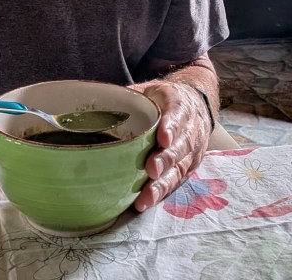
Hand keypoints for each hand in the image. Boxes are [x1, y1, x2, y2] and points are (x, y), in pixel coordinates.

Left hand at [131, 80, 210, 211]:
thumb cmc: (164, 99)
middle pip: (181, 145)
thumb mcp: (150, 89)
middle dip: (166, 159)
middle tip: (151, 169)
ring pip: (180, 167)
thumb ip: (130, 96)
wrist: (194, 104)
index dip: (171, 126)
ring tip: (147, 195)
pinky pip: (177, 180)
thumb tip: (96, 102)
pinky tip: (147, 201)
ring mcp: (192, 150)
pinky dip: (163, 191)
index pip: (178, 113)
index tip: (163, 138)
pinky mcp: (189, 166)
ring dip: (163, 182)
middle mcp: (191, 128)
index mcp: (180, 103)